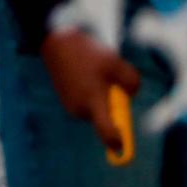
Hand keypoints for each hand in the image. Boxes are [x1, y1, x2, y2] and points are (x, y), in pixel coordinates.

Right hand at [40, 28, 142, 153]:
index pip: (108, 134)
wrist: (54, 40)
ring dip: (102, 96)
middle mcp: (79, 109)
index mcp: (92, 104)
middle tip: (111, 82)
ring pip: (96, 109)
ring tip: (95, 72)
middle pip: (105, 119)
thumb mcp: (117, 64)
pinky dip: (91, 92)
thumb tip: (128, 95)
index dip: (119, 144)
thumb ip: (132, 84)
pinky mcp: (64, 97)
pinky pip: (86, 102)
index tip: (123, 147)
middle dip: (113, 105)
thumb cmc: (86, 53)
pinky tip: (85, 72)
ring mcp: (70, 104)